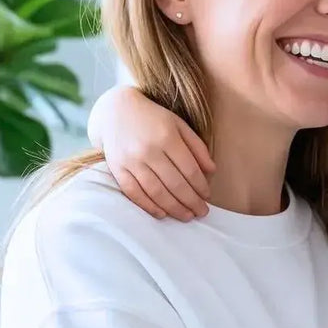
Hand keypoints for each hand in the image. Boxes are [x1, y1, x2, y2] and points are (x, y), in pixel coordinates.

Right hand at [89, 86, 214, 219]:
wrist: (115, 110)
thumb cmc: (153, 119)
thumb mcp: (179, 125)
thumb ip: (197, 147)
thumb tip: (212, 171)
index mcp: (167, 137)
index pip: (189, 169)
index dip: (200, 186)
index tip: (207, 196)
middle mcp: (148, 150)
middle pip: (174, 184)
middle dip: (191, 201)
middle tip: (202, 212)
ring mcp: (131, 161)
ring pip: (156, 191)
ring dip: (174, 208)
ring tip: (187, 216)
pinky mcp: (117, 168)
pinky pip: (134, 192)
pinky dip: (148, 206)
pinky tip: (162, 214)